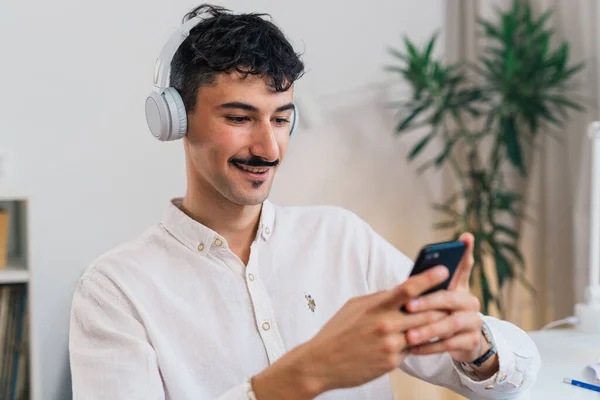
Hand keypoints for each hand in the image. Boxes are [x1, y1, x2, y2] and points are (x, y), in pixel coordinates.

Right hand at [253, 266, 450, 398]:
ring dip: (438, 325)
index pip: (408, 289)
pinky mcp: (391, 362)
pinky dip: (421, 343)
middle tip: (458, 296)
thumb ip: (379, 299)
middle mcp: (385, 325)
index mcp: (376, 306)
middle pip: (425, 312)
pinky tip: (430, 339)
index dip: (428, 278)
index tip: (445, 270)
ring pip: (424, 333)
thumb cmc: (338, 331)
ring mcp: (390, 345)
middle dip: (442, 304)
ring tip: (451, 317)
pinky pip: (413, 350)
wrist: (322, 363)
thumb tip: (399, 292)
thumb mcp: (355, 307)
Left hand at [403, 233, 492, 365]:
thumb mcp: (434, 298)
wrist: (461, 342)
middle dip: (428, 302)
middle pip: (450, 298)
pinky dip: (429, 347)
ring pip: (450, 324)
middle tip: (408, 306)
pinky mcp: (471, 341)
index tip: (465, 236)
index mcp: (460, 286)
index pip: (464, 265)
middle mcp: (470, 301)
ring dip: (427, 329)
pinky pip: (449, 344)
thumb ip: (426, 285)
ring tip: (408, 335)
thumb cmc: (439, 313)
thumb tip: (414, 274)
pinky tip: (412, 349)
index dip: (466, 251)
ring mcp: (473, 321)